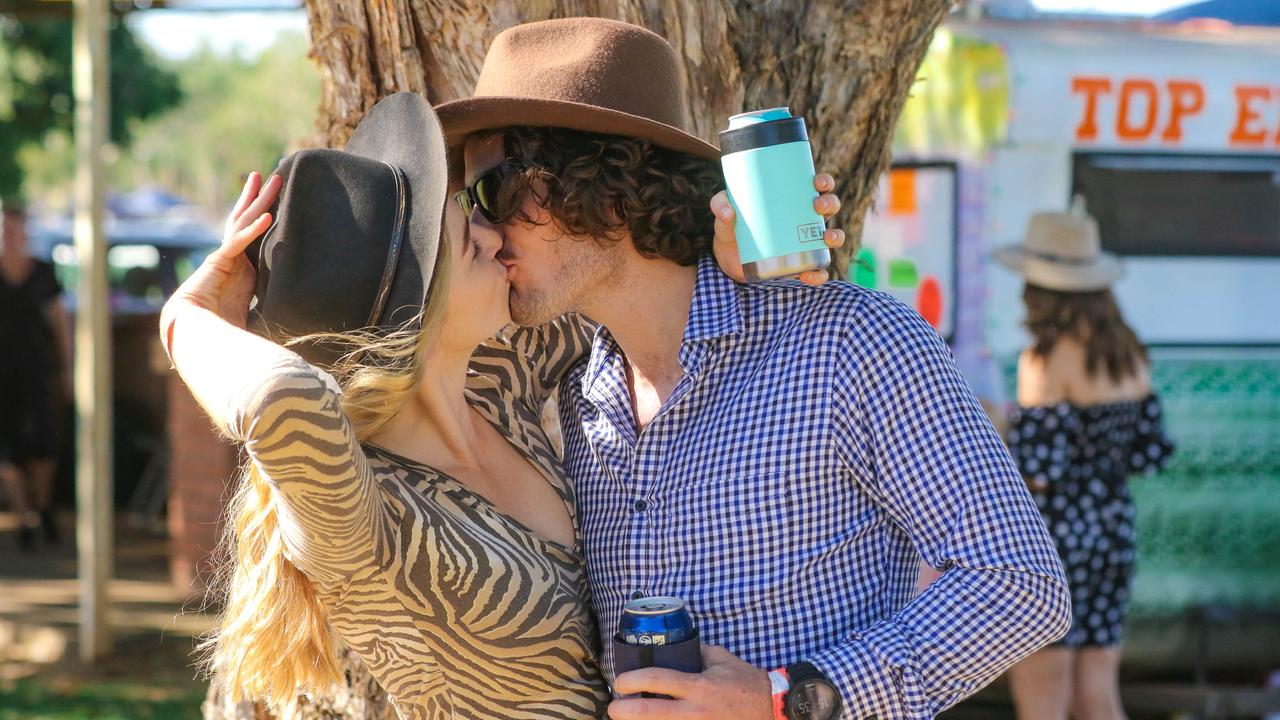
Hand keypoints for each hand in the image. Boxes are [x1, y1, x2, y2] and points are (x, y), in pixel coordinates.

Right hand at [163, 172, 279, 330]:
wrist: (194, 328)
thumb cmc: (219, 322)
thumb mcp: (251, 307)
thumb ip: (266, 301)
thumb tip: (291, 306)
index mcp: (241, 265)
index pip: (254, 233)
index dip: (264, 215)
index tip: (278, 201)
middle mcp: (233, 255)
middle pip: (247, 218)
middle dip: (259, 196)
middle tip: (271, 176)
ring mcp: (225, 256)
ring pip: (243, 222)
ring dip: (258, 201)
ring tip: (270, 180)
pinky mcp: (219, 262)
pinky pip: (239, 242)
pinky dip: (253, 230)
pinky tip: (267, 217)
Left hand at [608, 644, 772, 719]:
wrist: (773, 710)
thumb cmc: (747, 683)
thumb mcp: (722, 659)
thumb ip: (697, 651)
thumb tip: (676, 645)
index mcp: (699, 685)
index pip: (656, 679)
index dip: (632, 680)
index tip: (620, 681)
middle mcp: (695, 710)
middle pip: (649, 712)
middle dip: (623, 711)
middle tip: (614, 708)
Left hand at [711, 172, 845, 285]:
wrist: (726, 261)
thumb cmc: (730, 229)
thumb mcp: (723, 215)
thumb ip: (720, 206)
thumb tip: (727, 211)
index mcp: (790, 202)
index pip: (815, 187)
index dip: (824, 182)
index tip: (819, 182)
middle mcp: (802, 221)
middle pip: (828, 208)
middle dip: (830, 204)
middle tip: (817, 206)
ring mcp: (804, 244)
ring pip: (830, 237)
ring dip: (835, 236)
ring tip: (825, 238)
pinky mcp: (798, 266)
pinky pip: (817, 270)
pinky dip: (818, 274)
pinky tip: (811, 273)